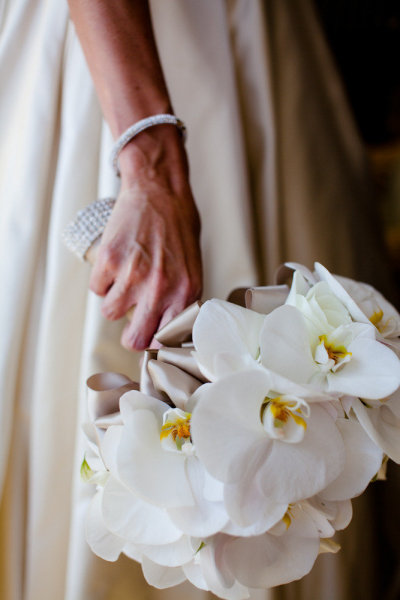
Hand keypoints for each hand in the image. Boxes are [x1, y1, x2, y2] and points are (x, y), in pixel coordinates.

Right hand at [89, 141, 201, 350]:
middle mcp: (160, 289)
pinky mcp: (110, 261)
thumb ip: (180, 298)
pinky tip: (115, 263)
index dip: (156, 343)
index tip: (151, 338)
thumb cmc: (178, 226)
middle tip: (131, 320)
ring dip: (113, 300)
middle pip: (134, 340)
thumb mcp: (192, 266)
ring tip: (124, 280)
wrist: (159, 190)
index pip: (167, 340)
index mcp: (185, 293)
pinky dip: (102, 279)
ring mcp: (133, 276)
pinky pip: (96, 288)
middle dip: (130, 335)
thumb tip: (166, 327)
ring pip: (110, 313)